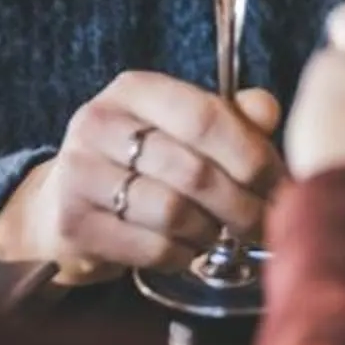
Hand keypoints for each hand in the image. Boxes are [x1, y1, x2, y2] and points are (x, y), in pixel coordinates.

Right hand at [0, 72, 286, 281]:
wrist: (65, 206)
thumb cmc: (141, 163)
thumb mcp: (182, 129)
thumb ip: (232, 117)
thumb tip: (268, 110)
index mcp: (135, 90)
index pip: (206, 117)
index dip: (252, 156)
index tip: (279, 184)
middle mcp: (99, 122)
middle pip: (195, 171)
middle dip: (243, 205)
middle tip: (265, 224)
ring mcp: (79, 173)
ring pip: (174, 213)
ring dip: (211, 232)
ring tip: (218, 233)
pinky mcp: (74, 223)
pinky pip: (152, 248)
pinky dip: (182, 254)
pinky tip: (186, 248)